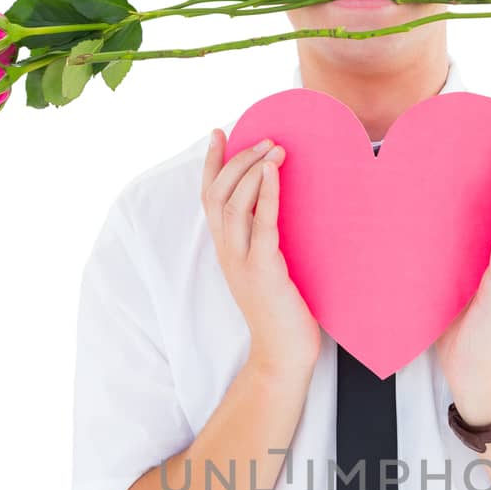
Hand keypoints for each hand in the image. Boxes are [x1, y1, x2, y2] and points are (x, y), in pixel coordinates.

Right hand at [201, 130, 321, 378]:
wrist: (282, 356)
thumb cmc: (281, 315)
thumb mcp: (267, 271)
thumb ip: (263, 243)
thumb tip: (276, 211)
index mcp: (226, 251)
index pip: (209, 198)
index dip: (211, 164)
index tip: (219, 134)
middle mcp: (227, 253)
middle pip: (217, 194)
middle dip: (236, 160)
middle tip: (261, 136)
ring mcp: (241, 262)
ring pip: (233, 204)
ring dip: (252, 170)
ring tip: (272, 147)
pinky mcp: (263, 271)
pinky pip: (261, 224)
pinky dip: (266, 193)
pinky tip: (274, 171)